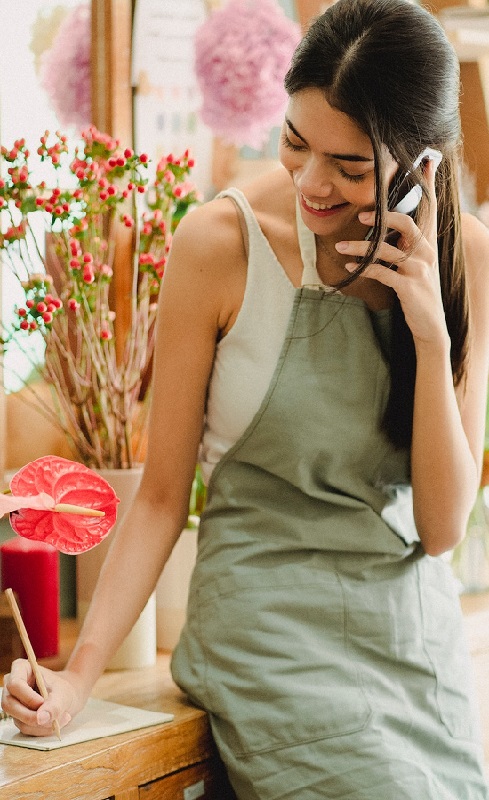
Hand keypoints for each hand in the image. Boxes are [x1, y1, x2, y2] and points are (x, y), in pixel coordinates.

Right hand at [2, 658, 83, 735]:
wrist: (67, 697)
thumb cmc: (63, 689)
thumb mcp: (63, 694)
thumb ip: (53, 705)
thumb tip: (40, 719)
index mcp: (21, 669)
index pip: (15, 684)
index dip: (27, 697)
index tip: (43, 703)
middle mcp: (12, 686)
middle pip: (10, 705)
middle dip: (31, 716)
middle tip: (52, 719)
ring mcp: (13, 703)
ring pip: (18, 720)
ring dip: (41, 724)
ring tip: (61, 718)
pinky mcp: (18, 717)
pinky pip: (25, 728)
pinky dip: (41, 729)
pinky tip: (55, 722)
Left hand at [335, 159, 449, 350]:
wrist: (429, 324)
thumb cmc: (418, 290)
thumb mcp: (416, 263)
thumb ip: (406, 243)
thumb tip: (386, 224)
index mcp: (428, 243)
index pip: (430, 208)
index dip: (428, 184)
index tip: (426, 161)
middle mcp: (426, 252)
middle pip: (408, 224)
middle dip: (384, 217)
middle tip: (361, 216)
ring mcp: (418, 270)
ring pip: (388, 250)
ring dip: (361, 248)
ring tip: (340, 247)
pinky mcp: (409, 287)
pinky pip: (382, 273)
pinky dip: (363, 270)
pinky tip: (349, 269)